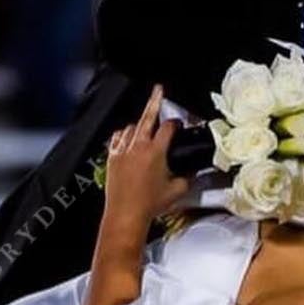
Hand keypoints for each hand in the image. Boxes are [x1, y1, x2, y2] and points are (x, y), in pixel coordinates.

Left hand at [102, 84, 189, 222]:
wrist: (125, 214)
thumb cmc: (149, 204)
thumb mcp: (176, 191)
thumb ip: (186, 178)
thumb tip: (191, 174)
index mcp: (156, 151)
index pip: (168, 127)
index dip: (176, 123)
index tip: (178, 125)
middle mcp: (138, 146)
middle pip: (148, 117)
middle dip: (155, 101)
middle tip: (158, 89)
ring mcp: (123, 151)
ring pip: (131, 127)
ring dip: (140, 125)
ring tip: (145, 125)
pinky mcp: (112, 158)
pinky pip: (117, 138)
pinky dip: (123, 135)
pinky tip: (126, 136)